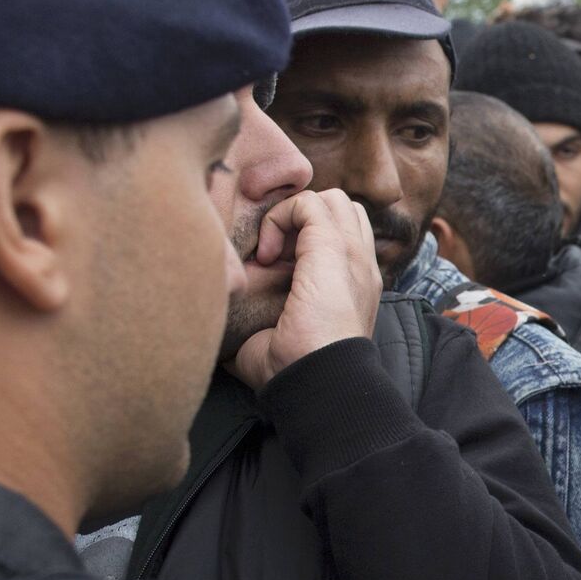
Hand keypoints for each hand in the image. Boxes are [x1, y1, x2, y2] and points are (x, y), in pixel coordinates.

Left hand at [229, 189, 382, 390]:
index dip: (304, 238)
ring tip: (271, 253)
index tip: (272, 269)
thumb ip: (263, 319)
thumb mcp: (279, 336)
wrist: (316, 379)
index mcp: (355, 286)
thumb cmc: (293, 371)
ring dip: (293, 216)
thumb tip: (219, 326)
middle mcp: (360, 265)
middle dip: (302, 220)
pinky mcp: (333, 247)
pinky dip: (280, 217)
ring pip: (330, 200)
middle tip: (272, 256)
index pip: (342, 235)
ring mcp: (351, 254)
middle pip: (341, 210)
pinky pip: (308, 202)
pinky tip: (263, 255)